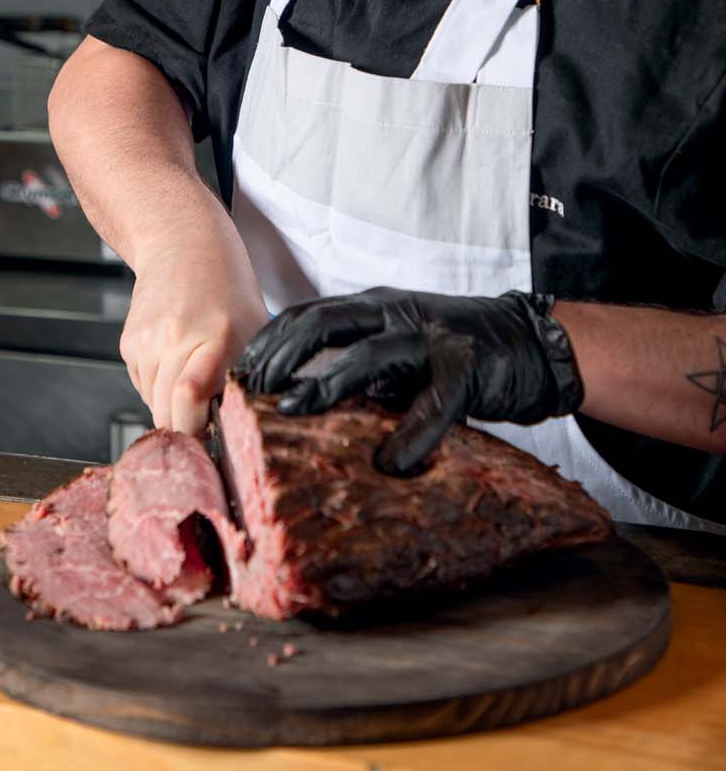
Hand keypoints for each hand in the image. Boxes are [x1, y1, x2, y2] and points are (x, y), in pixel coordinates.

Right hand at [121, 232, 267, 434]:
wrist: (184, 244)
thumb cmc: (227, 286)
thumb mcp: (255, 329)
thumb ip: (250, 376)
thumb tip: (244, 426)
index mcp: (215, 337)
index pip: (190, 395)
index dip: (196, 429)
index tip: (211, 439)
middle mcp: (175, 339)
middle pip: (168, 413)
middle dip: (188, 426)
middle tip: (208, 416)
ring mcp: (147, 341)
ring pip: (154, 404)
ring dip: (172, 404)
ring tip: (193, 371)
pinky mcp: (129, 342)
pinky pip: (142, 386)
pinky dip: (158, 385)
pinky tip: (174, 358)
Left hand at [235, 287, 582, 474]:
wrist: (532, 342)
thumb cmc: (454, 353)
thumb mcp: (398, 350)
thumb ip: (358, 368)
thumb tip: (300, 404)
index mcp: (376, 308)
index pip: (308, 313)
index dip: (270, 340)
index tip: (239, 371)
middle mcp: (397, 313)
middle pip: (326, 321)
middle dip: (283, 353)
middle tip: (250, 390)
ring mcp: (433, 337)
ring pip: (372, 353)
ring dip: (328, 382)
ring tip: (294, 410)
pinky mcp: (469, 367)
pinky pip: (436, 402)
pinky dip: (411, 433)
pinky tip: (390, 463)